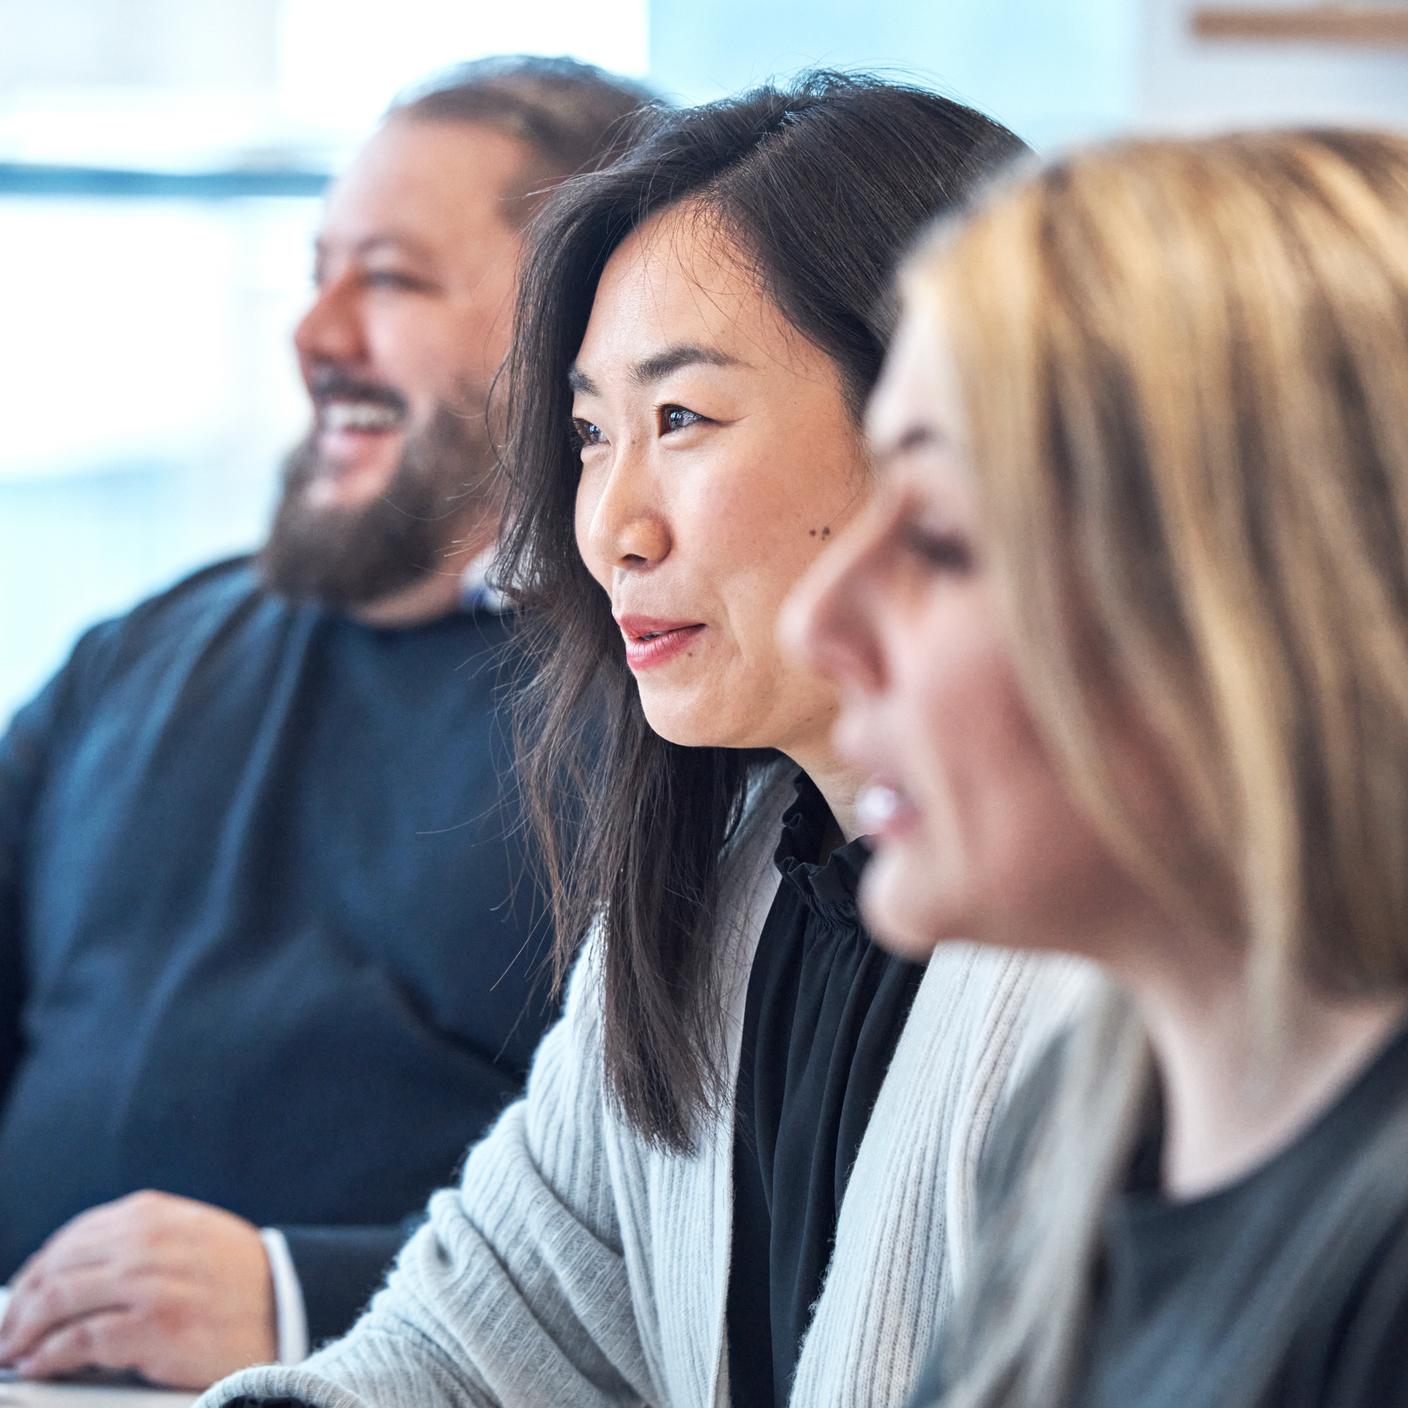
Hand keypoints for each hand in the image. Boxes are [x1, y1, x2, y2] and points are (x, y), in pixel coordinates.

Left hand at [0, 1190, 277, 1387]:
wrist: (287, 1304)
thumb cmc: (236, 1276)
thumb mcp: (187, 1233)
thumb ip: (135, 1239)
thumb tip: (70, 1268)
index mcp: (151, 1215)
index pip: (69, 1239)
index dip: (35, 1271)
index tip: (20, 1297)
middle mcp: (144, 1243)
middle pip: (54, 1271)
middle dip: (19, 1307)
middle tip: (7, 1333)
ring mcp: (148, 1285)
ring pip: (57, 1304)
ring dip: (23, 1333)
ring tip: (14, 1352)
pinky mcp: (153, 1329)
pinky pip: (78, 1343)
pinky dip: (48, 1357)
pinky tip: (39, 1365)